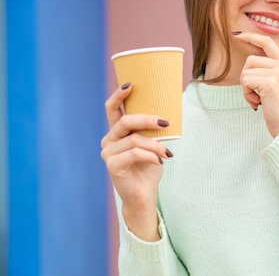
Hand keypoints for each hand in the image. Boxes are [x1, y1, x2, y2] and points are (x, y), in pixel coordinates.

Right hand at [100, 83, 172, 239]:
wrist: (144, 195)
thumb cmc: (149, 168)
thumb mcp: (153, 144)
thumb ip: (153, 130)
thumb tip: (168, 114)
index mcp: (117, 132)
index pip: (112, 109)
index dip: (118, 95)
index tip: (130, 84)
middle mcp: (109, 140)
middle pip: (125, 121)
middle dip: (146, 119)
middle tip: (165, 122)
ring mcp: (108, 153)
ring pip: (134, 140)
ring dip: (155, 145)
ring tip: (166, 153)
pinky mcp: (112, 166)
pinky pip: (134, 153)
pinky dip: (150, 156)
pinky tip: (159, 162)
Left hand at [234, 32, 278, 136]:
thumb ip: (278, 65)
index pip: (267, 42)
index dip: (251, 37)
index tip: (237, 35)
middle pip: (251, 60)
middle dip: (247, 77)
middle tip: (256, 93)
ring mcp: (278, 72)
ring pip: (246, 71)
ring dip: (246, 88)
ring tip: (259, 99)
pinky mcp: (270, 82)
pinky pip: (246, 81)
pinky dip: (247, 95)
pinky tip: (258, 103)